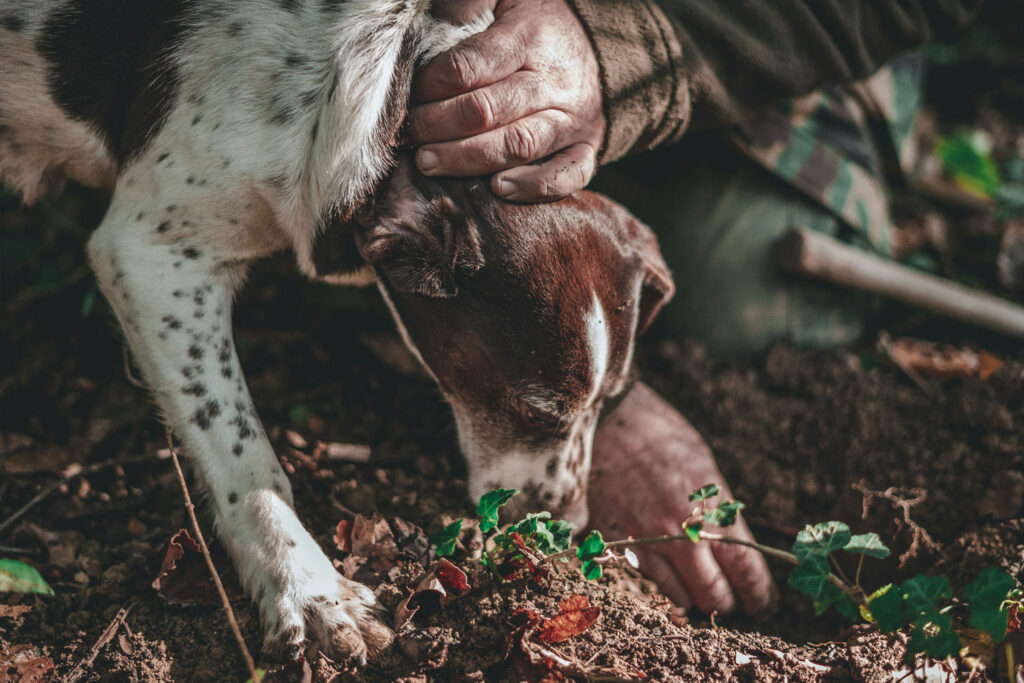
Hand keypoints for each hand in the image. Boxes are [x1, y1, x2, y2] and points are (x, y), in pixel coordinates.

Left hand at [410, 0, 604, 201]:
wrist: (600, 48)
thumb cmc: (536, 27)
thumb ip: (468, 2)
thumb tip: (435, 15)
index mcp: (529, 39)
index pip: (471, 66)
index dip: (432, 85)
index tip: (411, 94)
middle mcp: (552, 82)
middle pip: (487, 111)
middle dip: (438, 126)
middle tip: (410, 134)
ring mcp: (572, 120)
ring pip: (517, 147)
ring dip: (467, 160)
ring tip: (429, 163)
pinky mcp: (586, 148)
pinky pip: (566, 175)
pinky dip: (533, 187)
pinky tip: (497, 189)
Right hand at [588, 383, 775, 615]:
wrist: (603, 419)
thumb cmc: (658, 434)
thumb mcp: (703, 466)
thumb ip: (719, 511)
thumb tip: (737, 548)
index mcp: (711, 508)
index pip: (746, 572)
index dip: (760, 596)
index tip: (763, 604)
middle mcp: (682, 533)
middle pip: (715, 596)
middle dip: (729, 603)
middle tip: (735, 602)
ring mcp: (648, 542)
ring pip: (683, 599)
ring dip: (696, 598)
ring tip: (700, 587)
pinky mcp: (618, 544)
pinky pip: (649, 583)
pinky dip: (664, 585)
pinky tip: (669, 572)